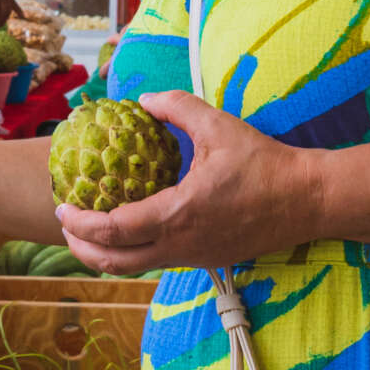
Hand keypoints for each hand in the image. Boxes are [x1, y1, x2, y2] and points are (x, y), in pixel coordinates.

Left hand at [54, 90, 321, 273]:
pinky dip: (133, 251)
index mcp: (178, 213)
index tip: (62, 207)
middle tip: (66, 226)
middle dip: (83, 248)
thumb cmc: (264, 163)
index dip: (81, 223)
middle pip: (115, 262)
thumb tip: (143, 101)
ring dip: (106, 254)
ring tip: (89, 231)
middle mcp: (181, 244)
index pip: (114, 229)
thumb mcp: (218, 125)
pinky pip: (158, 261)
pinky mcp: (205, 260)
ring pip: (135, 268)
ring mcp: (193, 257)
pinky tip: (129, 229)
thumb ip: (177, 108)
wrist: (307, 200)